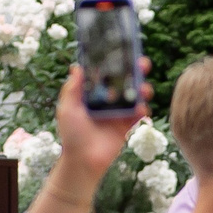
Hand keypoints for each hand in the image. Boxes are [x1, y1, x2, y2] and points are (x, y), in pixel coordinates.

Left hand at [49, 63, 151, 204]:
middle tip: (142, 64)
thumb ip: (72, 88)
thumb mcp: (67, 108)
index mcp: (92, 94)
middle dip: (134, 72)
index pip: (105, 74)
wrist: (83, 161)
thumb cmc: (72, 135)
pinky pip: (138, 114)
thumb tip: (76, 66)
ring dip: (142, 89)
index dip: (114, 63)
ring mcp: (118, 112)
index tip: (123, 52)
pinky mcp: (126, 125)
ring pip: (134, 96)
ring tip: (145, 88)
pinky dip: (143, 109)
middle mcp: (107, 101)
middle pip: (124, 81)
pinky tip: (142, 108)